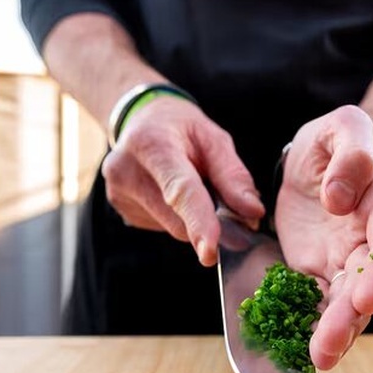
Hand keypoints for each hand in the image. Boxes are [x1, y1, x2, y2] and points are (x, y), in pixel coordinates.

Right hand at [101, 96, 264, 265]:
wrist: (140, 121)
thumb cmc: (180, 128)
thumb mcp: (213, 138)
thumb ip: (233, 175)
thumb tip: (253, 213)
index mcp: (152, 144)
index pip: (179, 190)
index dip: (198, 222)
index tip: (210, 252)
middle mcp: (126, 170)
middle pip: (178, 219)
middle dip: (209, 220)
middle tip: (221, 198)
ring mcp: (119, 193)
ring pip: (173, 228)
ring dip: (191, 217)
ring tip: (189, 184)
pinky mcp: (121, 210)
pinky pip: (162, 227)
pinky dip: (177, 217)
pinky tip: (171, 193)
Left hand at [275, 105, 372, 369]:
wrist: (312, 163)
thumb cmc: (331, 144)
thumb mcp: (341, 128)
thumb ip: (351, 153)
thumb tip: (341, 198)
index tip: (364, 296)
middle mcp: (372, 243)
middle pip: (371, 286)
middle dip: (351, 318)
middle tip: (327, 346)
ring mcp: (348, 264)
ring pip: (349, 306)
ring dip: (336, 334)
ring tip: (316, 359)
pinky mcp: (321, 276)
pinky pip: (321, 307)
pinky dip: (313, 329)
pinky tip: (300, 351)